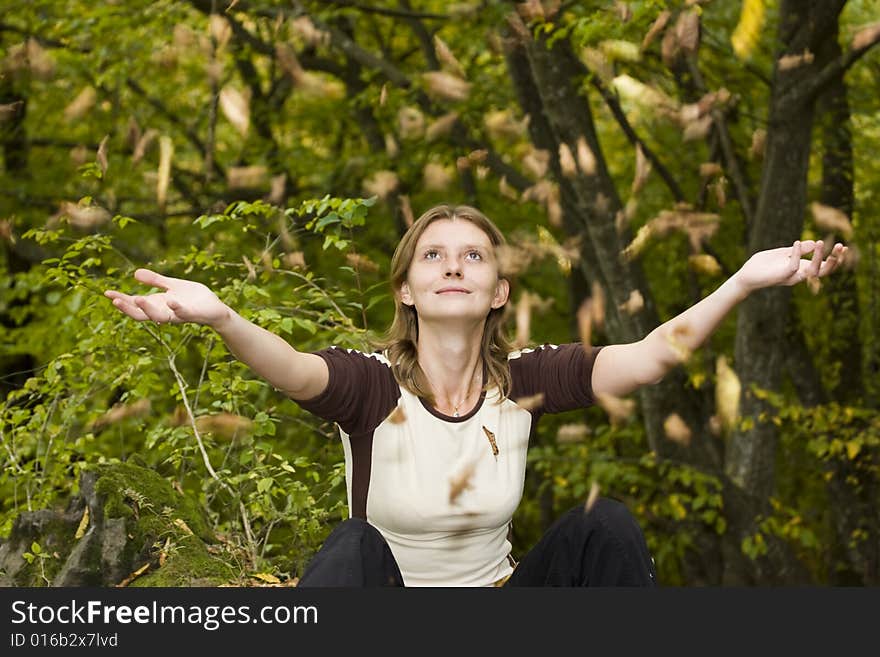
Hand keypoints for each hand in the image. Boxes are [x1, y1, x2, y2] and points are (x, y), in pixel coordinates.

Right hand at [104, 268, 229, 327]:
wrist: (216, 308)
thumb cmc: (193, 298)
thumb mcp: (172, 286)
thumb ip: (155, 281)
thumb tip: (134, 273)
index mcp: (158, 305)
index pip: (136, 305)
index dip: (121, 300)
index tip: (106, 293)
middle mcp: (165, 313)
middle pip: (142, 315)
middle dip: (128, 308)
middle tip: (115, 300)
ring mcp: (178, 315)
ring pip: (159, 317)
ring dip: (148, 309)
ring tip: (137, 298)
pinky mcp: (193, 315)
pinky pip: (183, 313)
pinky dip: (176, 308)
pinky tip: (170, 300)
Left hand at [734, 240, 847, 294]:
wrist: (745, 276)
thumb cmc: (762, 266)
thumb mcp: (782, 253)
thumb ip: (797, 250)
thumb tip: (813, 242)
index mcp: (801, 269)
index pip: (823, 266)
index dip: (835, 258)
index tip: (843, 247)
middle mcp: (799, 275)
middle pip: (824, 271)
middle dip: (835, 260)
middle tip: (841, 246)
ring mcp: (791, 277)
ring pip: (813, 271)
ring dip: (819, 257)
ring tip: (820, 242)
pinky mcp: (781, 276)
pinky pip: (794, 266)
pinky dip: (797, 254)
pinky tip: (796, 243)